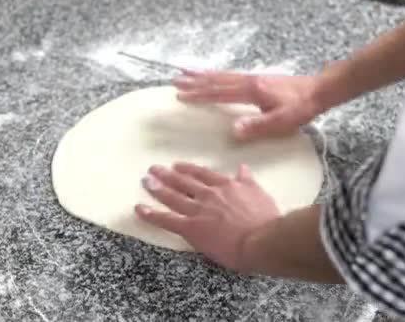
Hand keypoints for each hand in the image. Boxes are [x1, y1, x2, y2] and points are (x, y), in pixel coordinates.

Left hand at [135, 162, 280, 271]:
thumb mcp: (260, 194)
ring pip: (172, 197)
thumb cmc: (265, 221)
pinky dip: (151, 214)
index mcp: (226, 186)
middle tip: (153, 169)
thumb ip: (248, 181)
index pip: (202, 175)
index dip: (188, 170)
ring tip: (145, 181)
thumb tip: (243, 167)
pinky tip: (139, 208)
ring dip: (157, 188)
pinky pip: (166, 219)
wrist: (261, 239)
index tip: (177, 166)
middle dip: (167, 175)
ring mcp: (198, 210)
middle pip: (183, 182)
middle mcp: (209, 194)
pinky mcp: (190, 228)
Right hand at [173, 69, 324, 139]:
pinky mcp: (258, 79)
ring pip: (222, 75)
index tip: (181, 95)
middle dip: (195, 82)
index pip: (219, 93)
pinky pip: (231, 75)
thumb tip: (233, 129)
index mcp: (251, 91)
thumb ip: (257, 126)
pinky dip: (217, 75)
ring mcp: (253, 78)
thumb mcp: (281, 121)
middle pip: (216, 80)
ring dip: (203, 75)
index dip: (199, 95)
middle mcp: (249, 81)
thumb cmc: (301, 107)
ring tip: (186, 72)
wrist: (320, 90)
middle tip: (175, 81)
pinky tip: (214, 77)